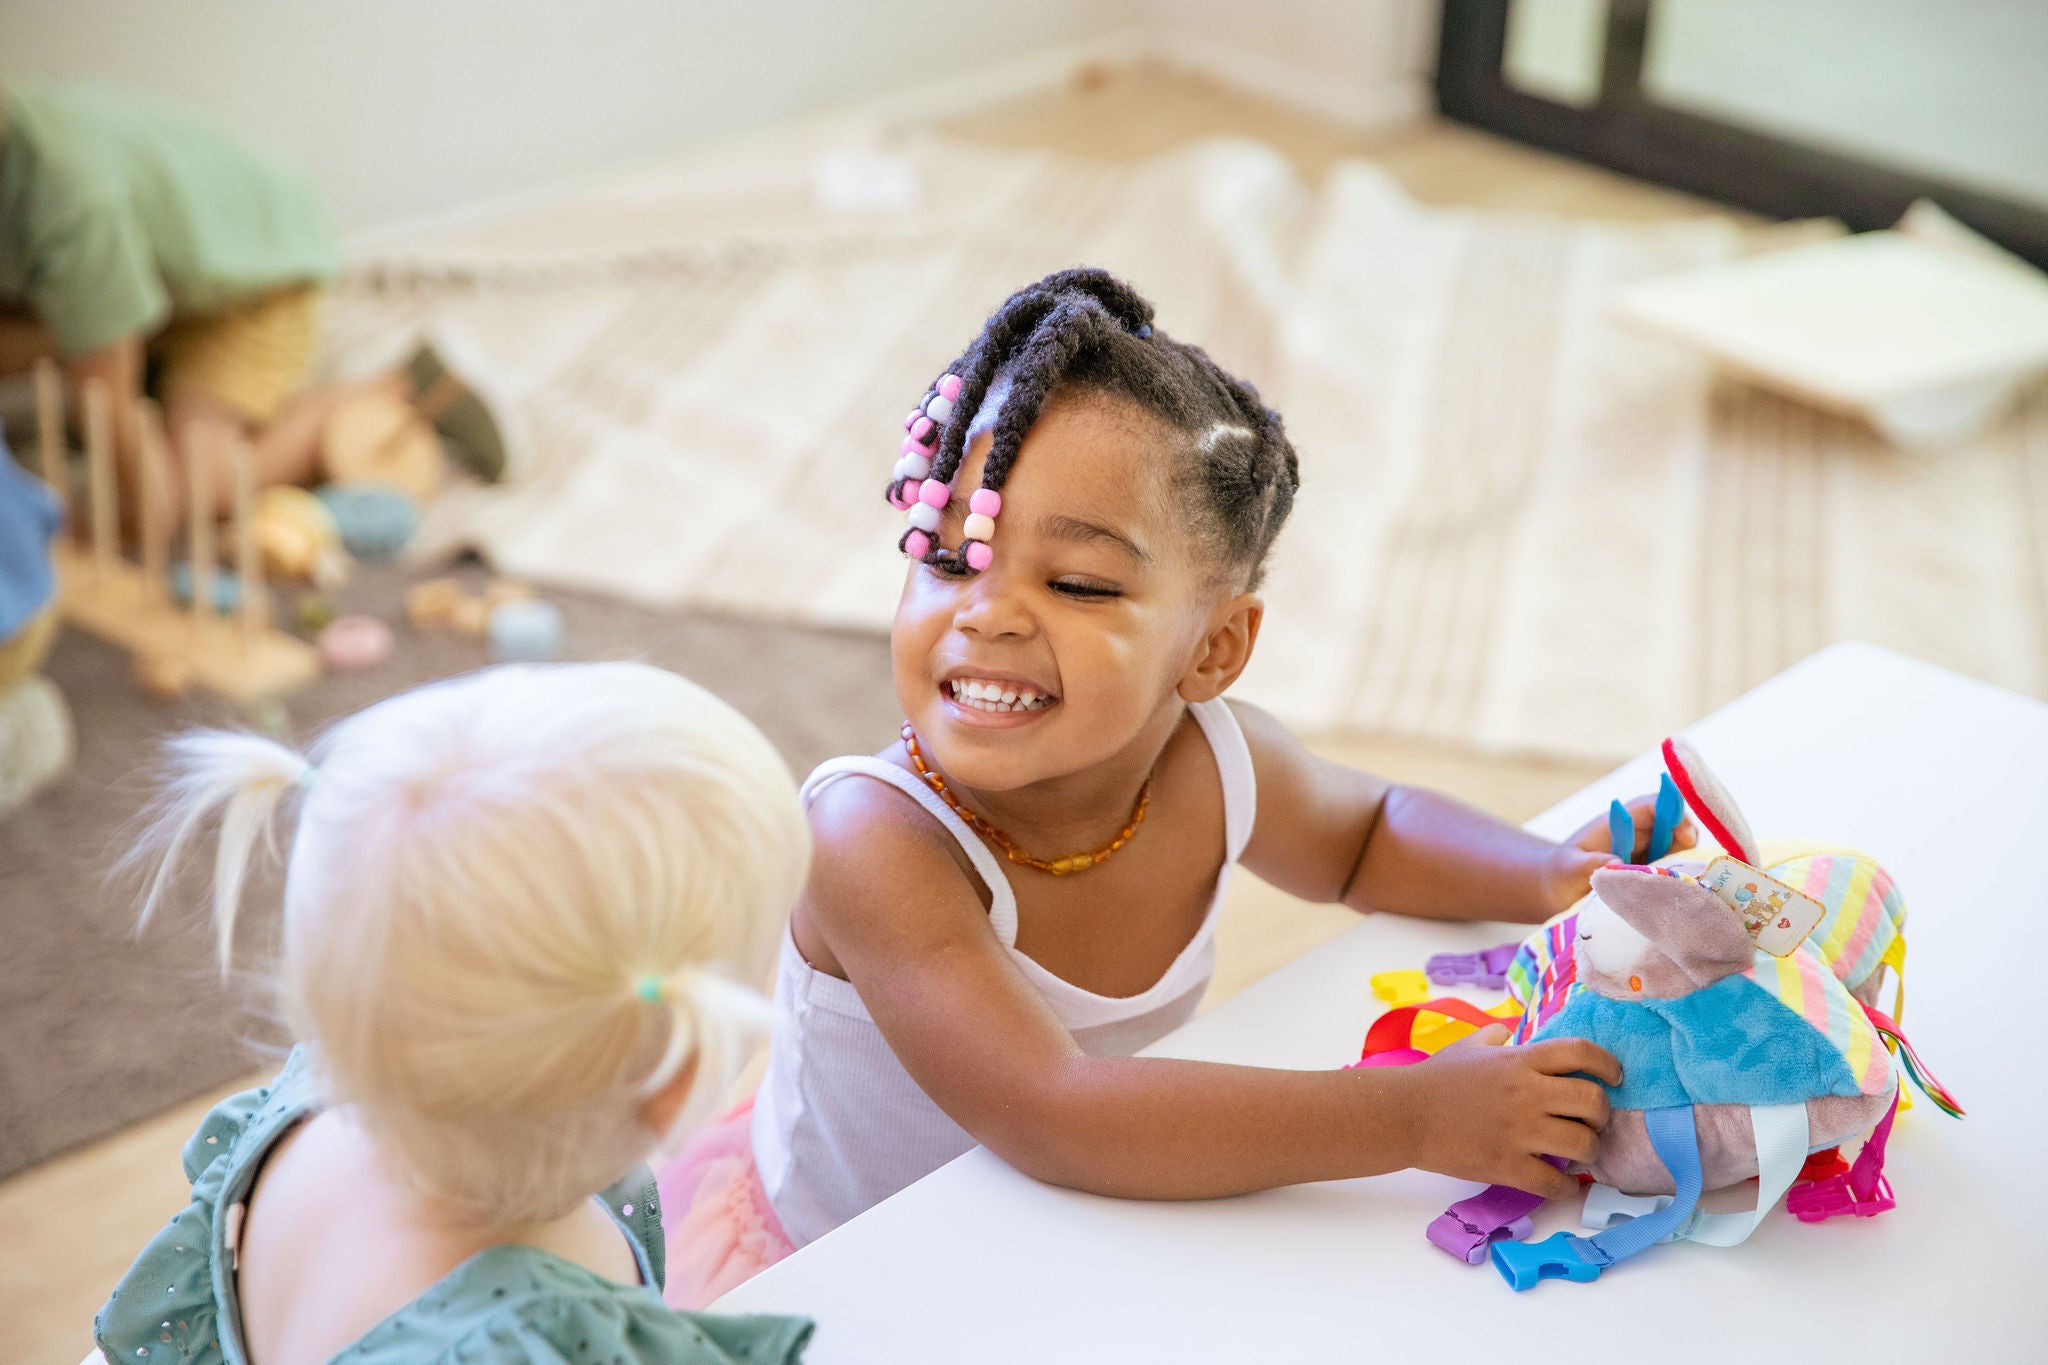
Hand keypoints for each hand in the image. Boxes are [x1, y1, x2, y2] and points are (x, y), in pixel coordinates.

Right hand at [1405, 1026, 1617, 1199]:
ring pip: (1583, 1144)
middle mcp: (1526, 1093)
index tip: (1615, 1077)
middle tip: (1593, 1122)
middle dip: (1602, 1115)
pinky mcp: (1507, 1165)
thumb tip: (1511, 1032)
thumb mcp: (1469, 1046)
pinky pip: (1555, 1183)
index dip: (1608, 1064)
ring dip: (1589, 1151)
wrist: (1404, 1114)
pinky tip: (1560, 1182)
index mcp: (1519, 1059)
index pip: (1581, 1052)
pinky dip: (1566, 1187)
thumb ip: (1496, 1036)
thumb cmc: (1436, 1079)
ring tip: (1579, 1152)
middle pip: (1593, 1102)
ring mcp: (1518, 1131)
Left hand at [1543, 792, 1697, 911]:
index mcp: (1618, 822)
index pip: (1652, 806)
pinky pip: (1676, 871)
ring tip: (1681, 886)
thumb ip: (1589, 865)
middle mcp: (1639, 834)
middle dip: (1688, 842)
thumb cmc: (1562, 873)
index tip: (1684, 836)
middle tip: (1690, 867)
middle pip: (1676, 826)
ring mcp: (1649, 853)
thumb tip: (1617, 863)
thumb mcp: (1569, 869)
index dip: (1673, 813)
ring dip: (1686, 864)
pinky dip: (1681, 880)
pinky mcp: (1653, 873)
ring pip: (1681, 850)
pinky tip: (1677, 896)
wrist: (1559, 892)